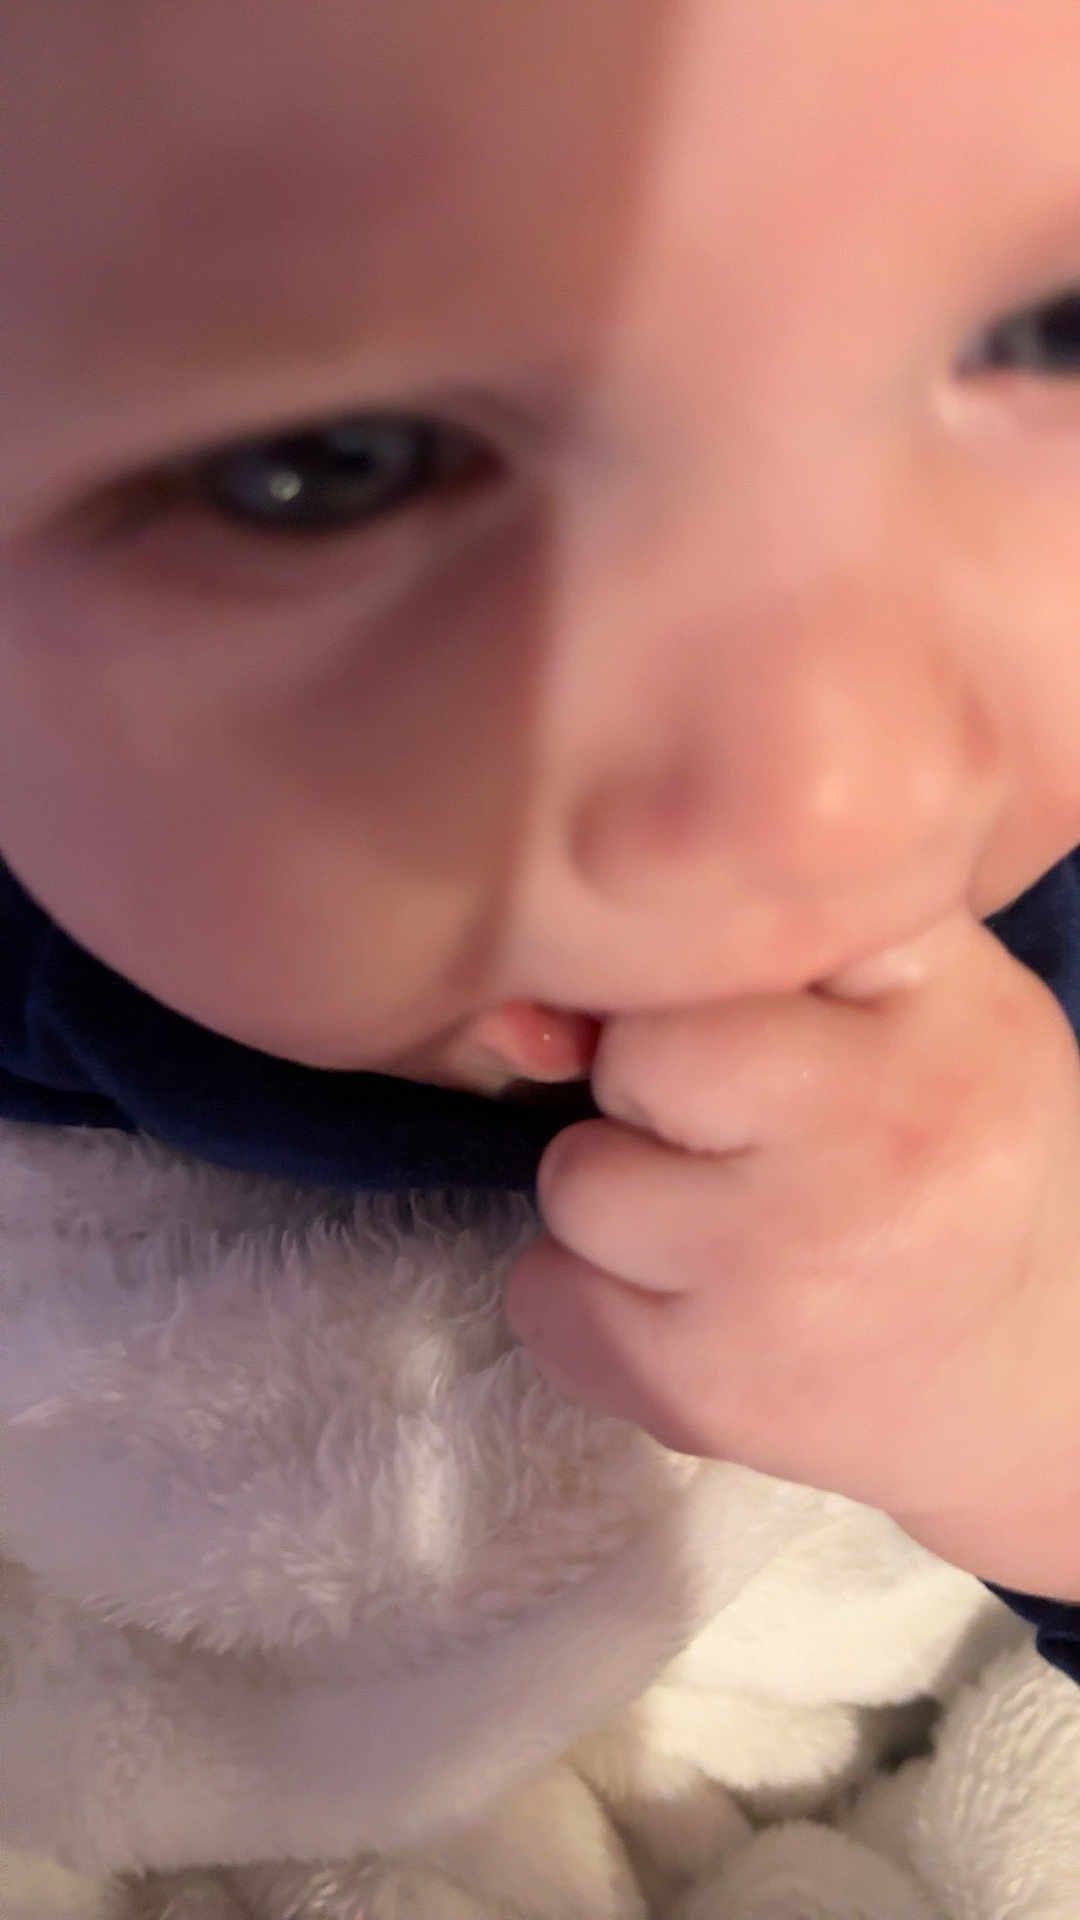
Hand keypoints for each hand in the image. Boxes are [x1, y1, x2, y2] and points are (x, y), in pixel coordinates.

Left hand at [506, 913, 1079, 1593]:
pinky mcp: (702, 1405)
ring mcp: (766, 1315)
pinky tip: (683, 1296)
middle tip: (734, 1130)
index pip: (695, 995)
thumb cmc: (968, 1144)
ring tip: (714, 1213)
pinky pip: (541, 1309)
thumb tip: (562, 963)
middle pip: (620, 1080)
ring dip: (614, 1195)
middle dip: (648, 1094)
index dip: (697, 1007)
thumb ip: (796, 926)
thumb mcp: (946, 991)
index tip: (755, 1040)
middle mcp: (848, 1193)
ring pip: (569, 1192)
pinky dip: (585, 1297)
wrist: (1038, 1367)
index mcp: (916, 1067)